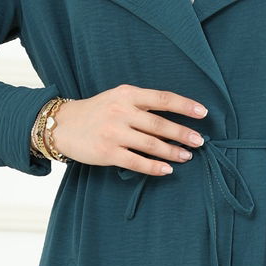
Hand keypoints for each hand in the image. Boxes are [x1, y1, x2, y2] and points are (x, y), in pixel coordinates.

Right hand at [49, 84, 207, 173]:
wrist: (62, 125)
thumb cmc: (96, 111)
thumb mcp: (117, 98)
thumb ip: (141, 103)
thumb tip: (174, 117)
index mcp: (127, 95)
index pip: (162, 98)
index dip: (185, 105)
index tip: (203, 113)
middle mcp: (121, 112)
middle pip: (159, 124)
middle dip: (183, 133)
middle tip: (200, 141)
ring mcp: (113, 133)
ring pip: (151, 144)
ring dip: (172, 151)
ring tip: (187, 156)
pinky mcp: (107, 152)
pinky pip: (136, 161)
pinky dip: (154, 167)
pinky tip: (166, 170)